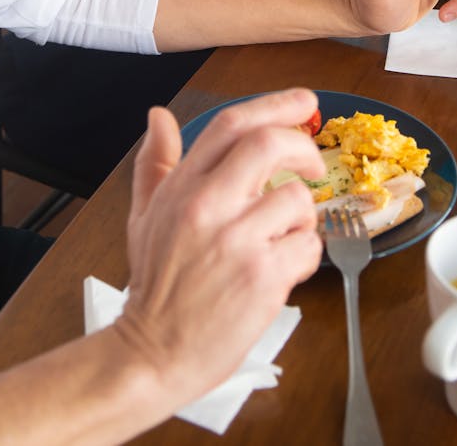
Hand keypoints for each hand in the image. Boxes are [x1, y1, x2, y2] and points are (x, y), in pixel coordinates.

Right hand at [115, 89, 323, 408]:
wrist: (152, 354)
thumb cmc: (155, 285)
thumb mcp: (144, 215)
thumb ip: (155, 163)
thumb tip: (158, 116)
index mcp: (183, 186)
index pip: (231, 124)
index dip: (274, 104)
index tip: (304, 102)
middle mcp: (208, 205)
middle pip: (269, 144)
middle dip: (302, 147)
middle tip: (312, 164)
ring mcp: (237, 241)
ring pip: (297, 199)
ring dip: (303, 217)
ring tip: (284, 238)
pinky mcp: (263, 278)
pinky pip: (308, 246)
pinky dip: (306, 254)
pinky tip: (285, 268)